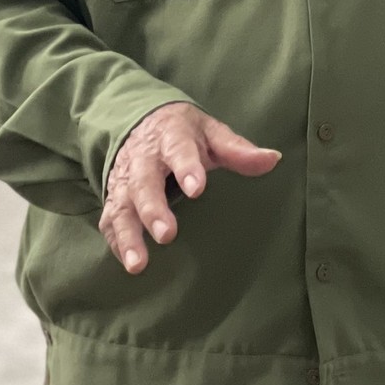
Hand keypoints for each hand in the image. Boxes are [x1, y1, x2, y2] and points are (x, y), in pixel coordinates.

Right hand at [101, 102, 280, 273]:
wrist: (141, 121)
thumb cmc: (184, 133)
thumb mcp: (211, 133)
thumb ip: (238, 150)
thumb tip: (274, 159)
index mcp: (172, 138)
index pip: (179, 151)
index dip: (187, 169)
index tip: (197, 189)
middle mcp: (144, 160)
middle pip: (145, 184)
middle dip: (153, 209)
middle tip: (166, 234)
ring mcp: (125, 180)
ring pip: (122, 207)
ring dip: (129, 235)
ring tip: (138, 264)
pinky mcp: (115, 198)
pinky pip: (110, 220)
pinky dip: (116, 241)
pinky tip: (126, 261)